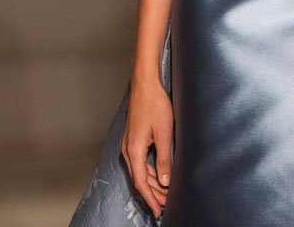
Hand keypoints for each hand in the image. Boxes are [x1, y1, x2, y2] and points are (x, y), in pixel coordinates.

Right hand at [121, 77, 173, 217]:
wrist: (145, 84)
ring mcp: (129, 144)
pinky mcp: (133, 138)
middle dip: (153, 193)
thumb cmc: (154, 104)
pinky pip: (140, 161)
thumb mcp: (164, 133)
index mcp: (134, 151)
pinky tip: (159, 174)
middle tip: (166, 203)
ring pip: (140, 170)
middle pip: (140, 179)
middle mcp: (128, 150)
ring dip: (152, 182)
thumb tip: (165, 181)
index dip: (151, 198)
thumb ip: (164, 159)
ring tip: (165, 192)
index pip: (142, 182)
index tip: (159, 209)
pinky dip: (149, 170)